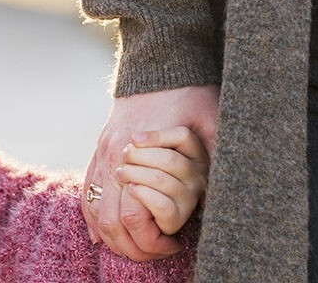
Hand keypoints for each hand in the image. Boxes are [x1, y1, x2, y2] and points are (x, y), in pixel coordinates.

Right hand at [82, 84, 218, 260]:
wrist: (159, 63)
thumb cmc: (190, 92)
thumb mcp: (212, 121)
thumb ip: (217, 152)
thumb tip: (231, 183)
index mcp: (139, 154)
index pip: (135, 218)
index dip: (152, 242)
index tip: (174, 245)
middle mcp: (114, 156)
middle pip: (110, 222)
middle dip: (130, 248)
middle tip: (154, 254)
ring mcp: (102, 152)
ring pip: (95, 210)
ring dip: (110, 237)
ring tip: (132, 247)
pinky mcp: (99, 149)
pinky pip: (87, 192)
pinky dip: (92, 217)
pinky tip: (101, 235)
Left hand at [117, 127, 209, 233]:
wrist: (143, 211)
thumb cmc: (141, 171)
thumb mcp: (147, 150)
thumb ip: (148, 142)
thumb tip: (136, 139)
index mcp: (194, 154)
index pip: (183, 137)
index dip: (158, 135)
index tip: (134, 138)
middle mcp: (197, 175)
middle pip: (169, 159)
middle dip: (140, 156)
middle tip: (124, 156)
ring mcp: (189, 197)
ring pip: (161, 180)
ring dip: (135, 174)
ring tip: (121, 173)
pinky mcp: (178, 218)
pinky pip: (163, 205)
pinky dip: (143, 194)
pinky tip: (131, 189)